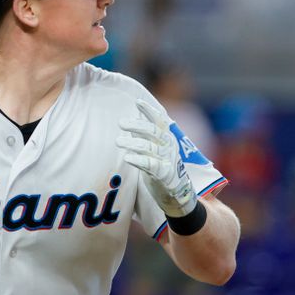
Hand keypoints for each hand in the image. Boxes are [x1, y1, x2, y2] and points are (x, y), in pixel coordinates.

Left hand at [117, 99, 197, 217]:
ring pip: (149, 148)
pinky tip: (127, 158)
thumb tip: (132, 119)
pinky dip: (139, 160)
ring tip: (117, 141)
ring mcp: (168, 160)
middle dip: (136, 125)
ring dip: (132, 143)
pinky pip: (151, 165)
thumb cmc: (162, 166)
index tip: (137, 102)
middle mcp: (169, 146)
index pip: (160, 120)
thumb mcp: (154, 148)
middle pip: (153, 132)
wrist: (176, 192)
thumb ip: (145, 135)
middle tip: (121, 123)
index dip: (149, 111)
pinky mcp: (165, 174)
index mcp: (167, 137)